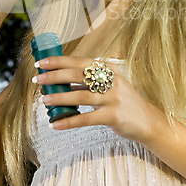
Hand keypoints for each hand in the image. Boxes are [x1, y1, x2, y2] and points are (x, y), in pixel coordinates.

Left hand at [34, 55, 161, 144]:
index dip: (59, 61)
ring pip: (81, 96)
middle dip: (55, 76)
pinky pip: (87, 119)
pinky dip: (70, 121)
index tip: (41, 62)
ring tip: (44, 100)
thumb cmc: (123, 101)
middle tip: (38, 79)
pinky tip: (56, 124)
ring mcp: (114, 98)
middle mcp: (112, 80)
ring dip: (60, 97)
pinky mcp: (114, 116)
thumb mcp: (110, 84)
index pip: (80, 61)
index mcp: (109, 69)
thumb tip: (60, 80)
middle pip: (78, 75)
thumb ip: (90, 81)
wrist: (148, 120)